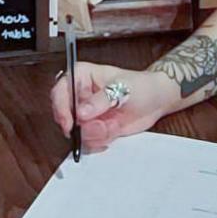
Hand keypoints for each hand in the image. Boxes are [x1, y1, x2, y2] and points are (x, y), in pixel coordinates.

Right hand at [49, 63, 176, 153]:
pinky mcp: (92, 129)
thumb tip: (81, 113)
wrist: (156, 101)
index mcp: (81, 76)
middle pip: (63, 115)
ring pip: (76, 132)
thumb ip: (101, 100)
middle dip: (82, 126)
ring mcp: (85, 114)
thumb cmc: (141, 86)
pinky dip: (100, 140)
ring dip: (95, 133)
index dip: (61, 108)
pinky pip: (87, 141)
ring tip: (112, 125)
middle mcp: (79, 96)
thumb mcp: (122, 88)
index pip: (60, 91)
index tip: (70, 123)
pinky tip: (113, 130)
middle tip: (100, 126)